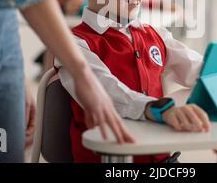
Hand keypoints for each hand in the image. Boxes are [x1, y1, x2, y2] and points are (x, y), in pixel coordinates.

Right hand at [21, 0, 134, 144]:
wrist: (83, 73)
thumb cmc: (86, 86)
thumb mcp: (90, 104)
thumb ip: (92, 116)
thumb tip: (93, 125)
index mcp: (108, 105)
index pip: (118, 120)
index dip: (124, 130)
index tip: (129, 138)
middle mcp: (107, 106)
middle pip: (118, 123)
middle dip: (125, 134)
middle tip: (132, 143)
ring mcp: (102, 105)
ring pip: (111, 122)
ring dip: (116, 134)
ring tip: (122, 143)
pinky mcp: (94, 104)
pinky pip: (99, 119)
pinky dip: (102, 128)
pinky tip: (105, 135)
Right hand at [160, 104, 210, 131]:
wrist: (169, 111)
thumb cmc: (184, 115)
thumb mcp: (192, 115)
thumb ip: (199, 121)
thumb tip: (204, 129)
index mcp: (193, 107)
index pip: (201, 114)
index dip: (206, 122)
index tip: (208, 129)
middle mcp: (186, 108)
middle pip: (192, 116)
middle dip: (197, 123)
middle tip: (200, 129)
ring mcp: (178, 111)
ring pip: (184, 121)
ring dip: (188, 127)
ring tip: (189, 129)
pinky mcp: (171, 116)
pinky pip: (176, 124)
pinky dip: (179, 128)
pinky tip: (180, 128)